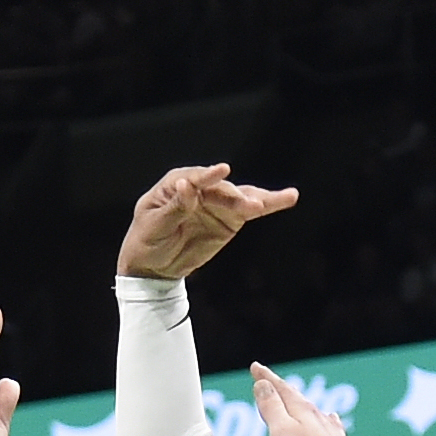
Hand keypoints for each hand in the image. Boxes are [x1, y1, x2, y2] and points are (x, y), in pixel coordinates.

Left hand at [118, 164, 297, 281]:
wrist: (153, 265)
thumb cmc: (147, 240)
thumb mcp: (155, 225)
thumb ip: (174, 207)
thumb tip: (186, 186)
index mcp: (178, 183)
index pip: (196, 179)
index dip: (209, 176)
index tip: (224, 170)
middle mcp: (202, 188)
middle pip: (224, 190)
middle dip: (238, 198)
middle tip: (252, 206)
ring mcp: (218, 204)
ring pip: (243, 198)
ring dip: (263, 199)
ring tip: (287, 197)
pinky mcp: (230, 220)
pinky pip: (252, 212)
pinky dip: (269, 205)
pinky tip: (289, 197)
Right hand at [251, 363, 365, 435]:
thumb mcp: (281, 432)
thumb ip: (272, 408)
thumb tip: (263, 384)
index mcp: (303, 411)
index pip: (281, 388)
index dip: (267, 378)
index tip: (256, 368)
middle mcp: (319, 418)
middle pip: (297, 399)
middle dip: (281, 389)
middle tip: (269, 381)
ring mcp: (331, 434)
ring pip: (313, 412)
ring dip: (300, 405)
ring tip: (294, 398)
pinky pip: (329, 426)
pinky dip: (323, 419)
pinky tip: (331, 419)